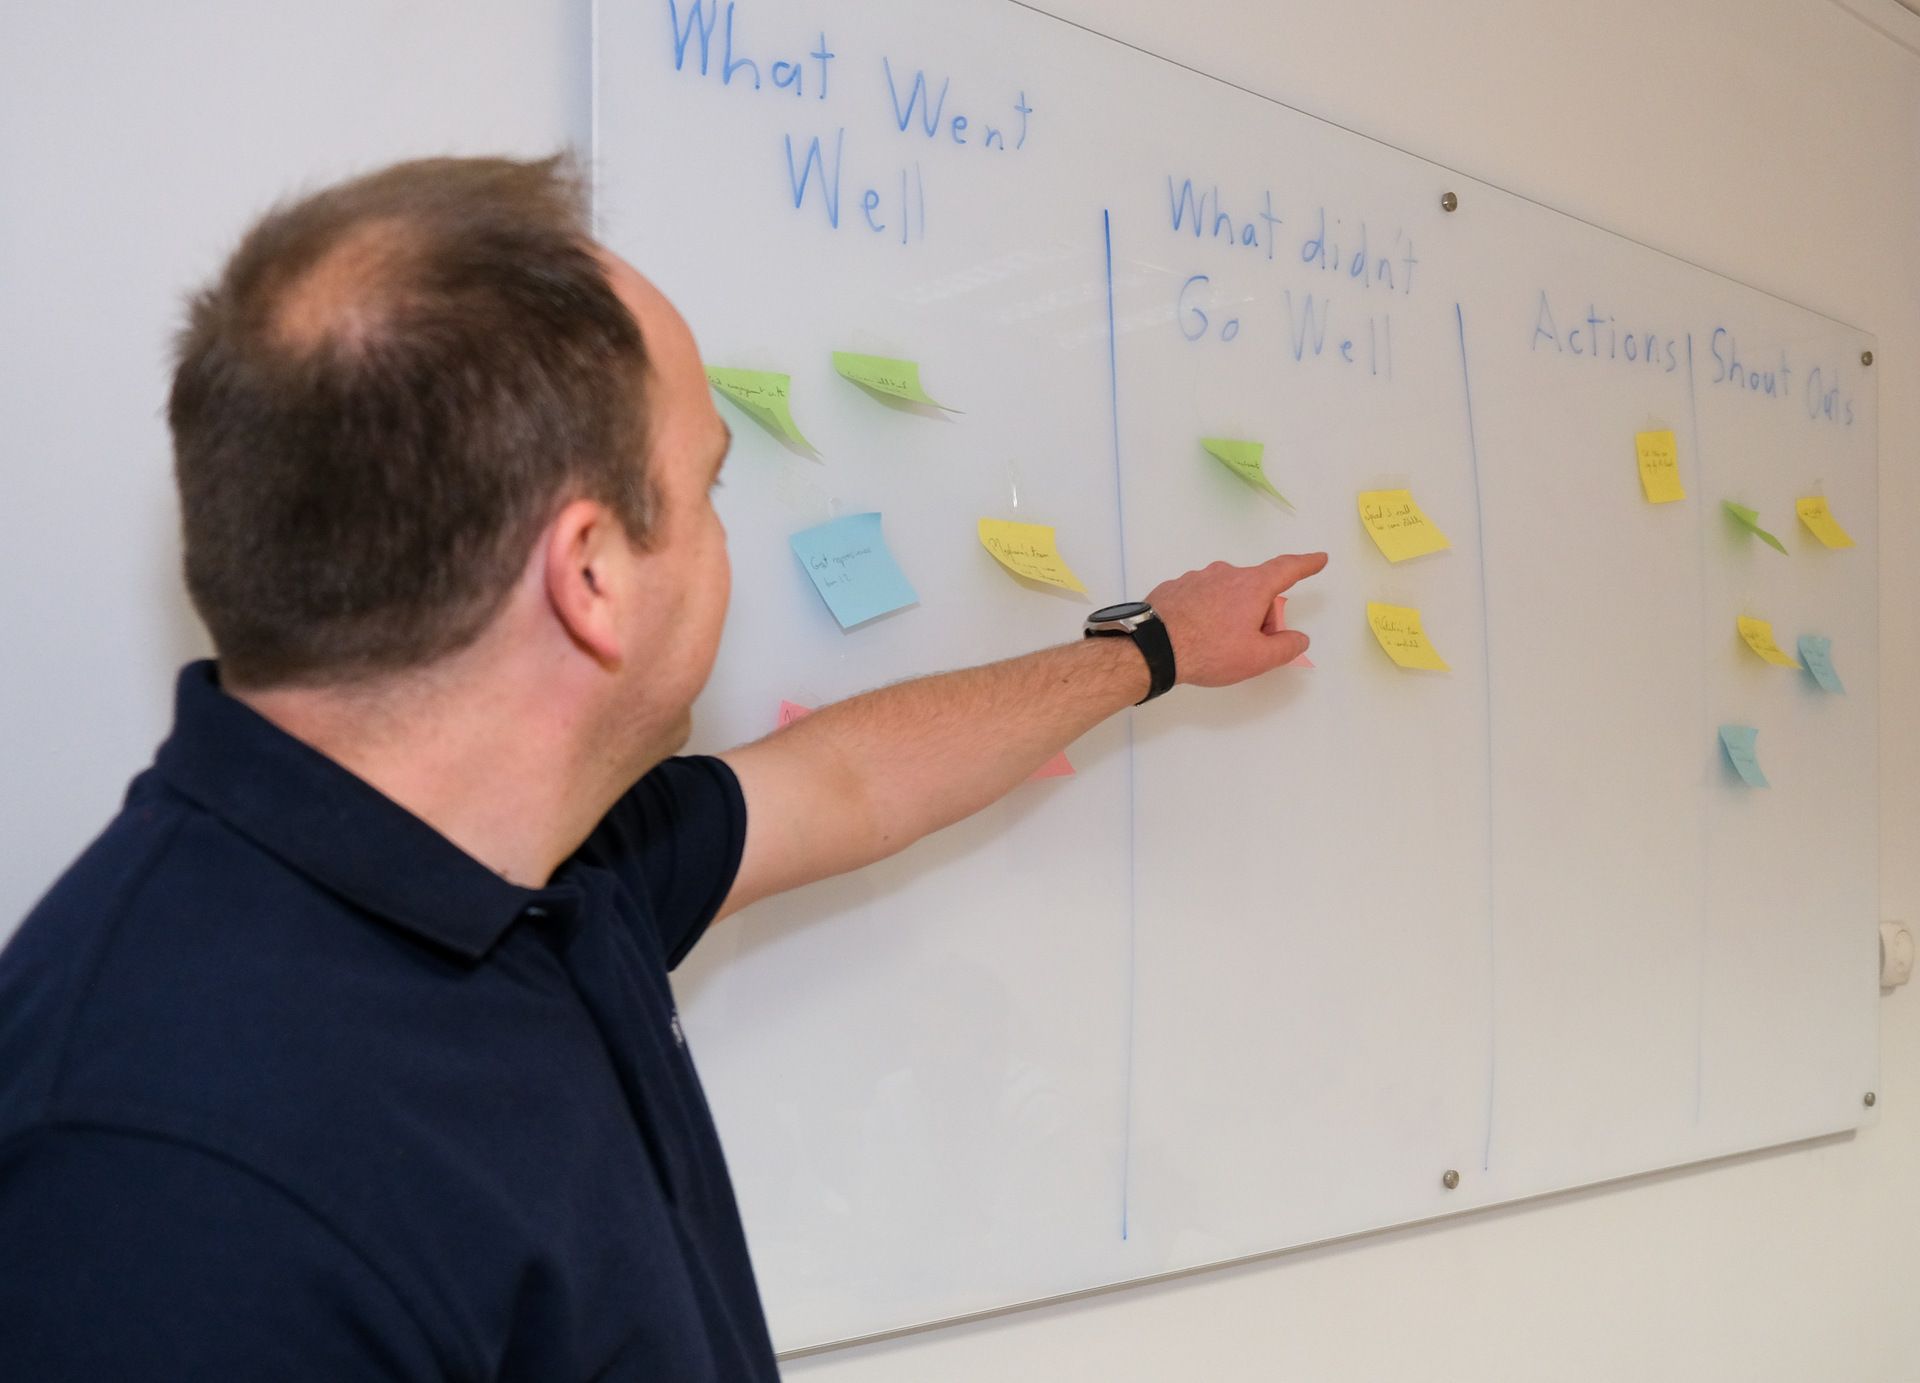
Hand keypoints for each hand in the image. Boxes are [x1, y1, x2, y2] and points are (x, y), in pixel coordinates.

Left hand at [1145, 551, 1328, 687]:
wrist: (1151, 646)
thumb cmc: (1210, 650)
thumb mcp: (1256, 658)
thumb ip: (1285, 647)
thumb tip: (1299, 638)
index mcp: (1252, 586)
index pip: (1287, 568)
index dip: (1306, 564)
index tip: (1319, 558)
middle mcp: (1226, 573)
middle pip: (1255, 588)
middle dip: (1260, 613)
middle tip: (1251, 645)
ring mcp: (1198, 577)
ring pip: (1227, 593)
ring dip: (1232, 613)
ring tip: (1217, 643)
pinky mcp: (1176, 586)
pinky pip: (1202, 597)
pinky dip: (1207, 612)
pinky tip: (1196, 635)